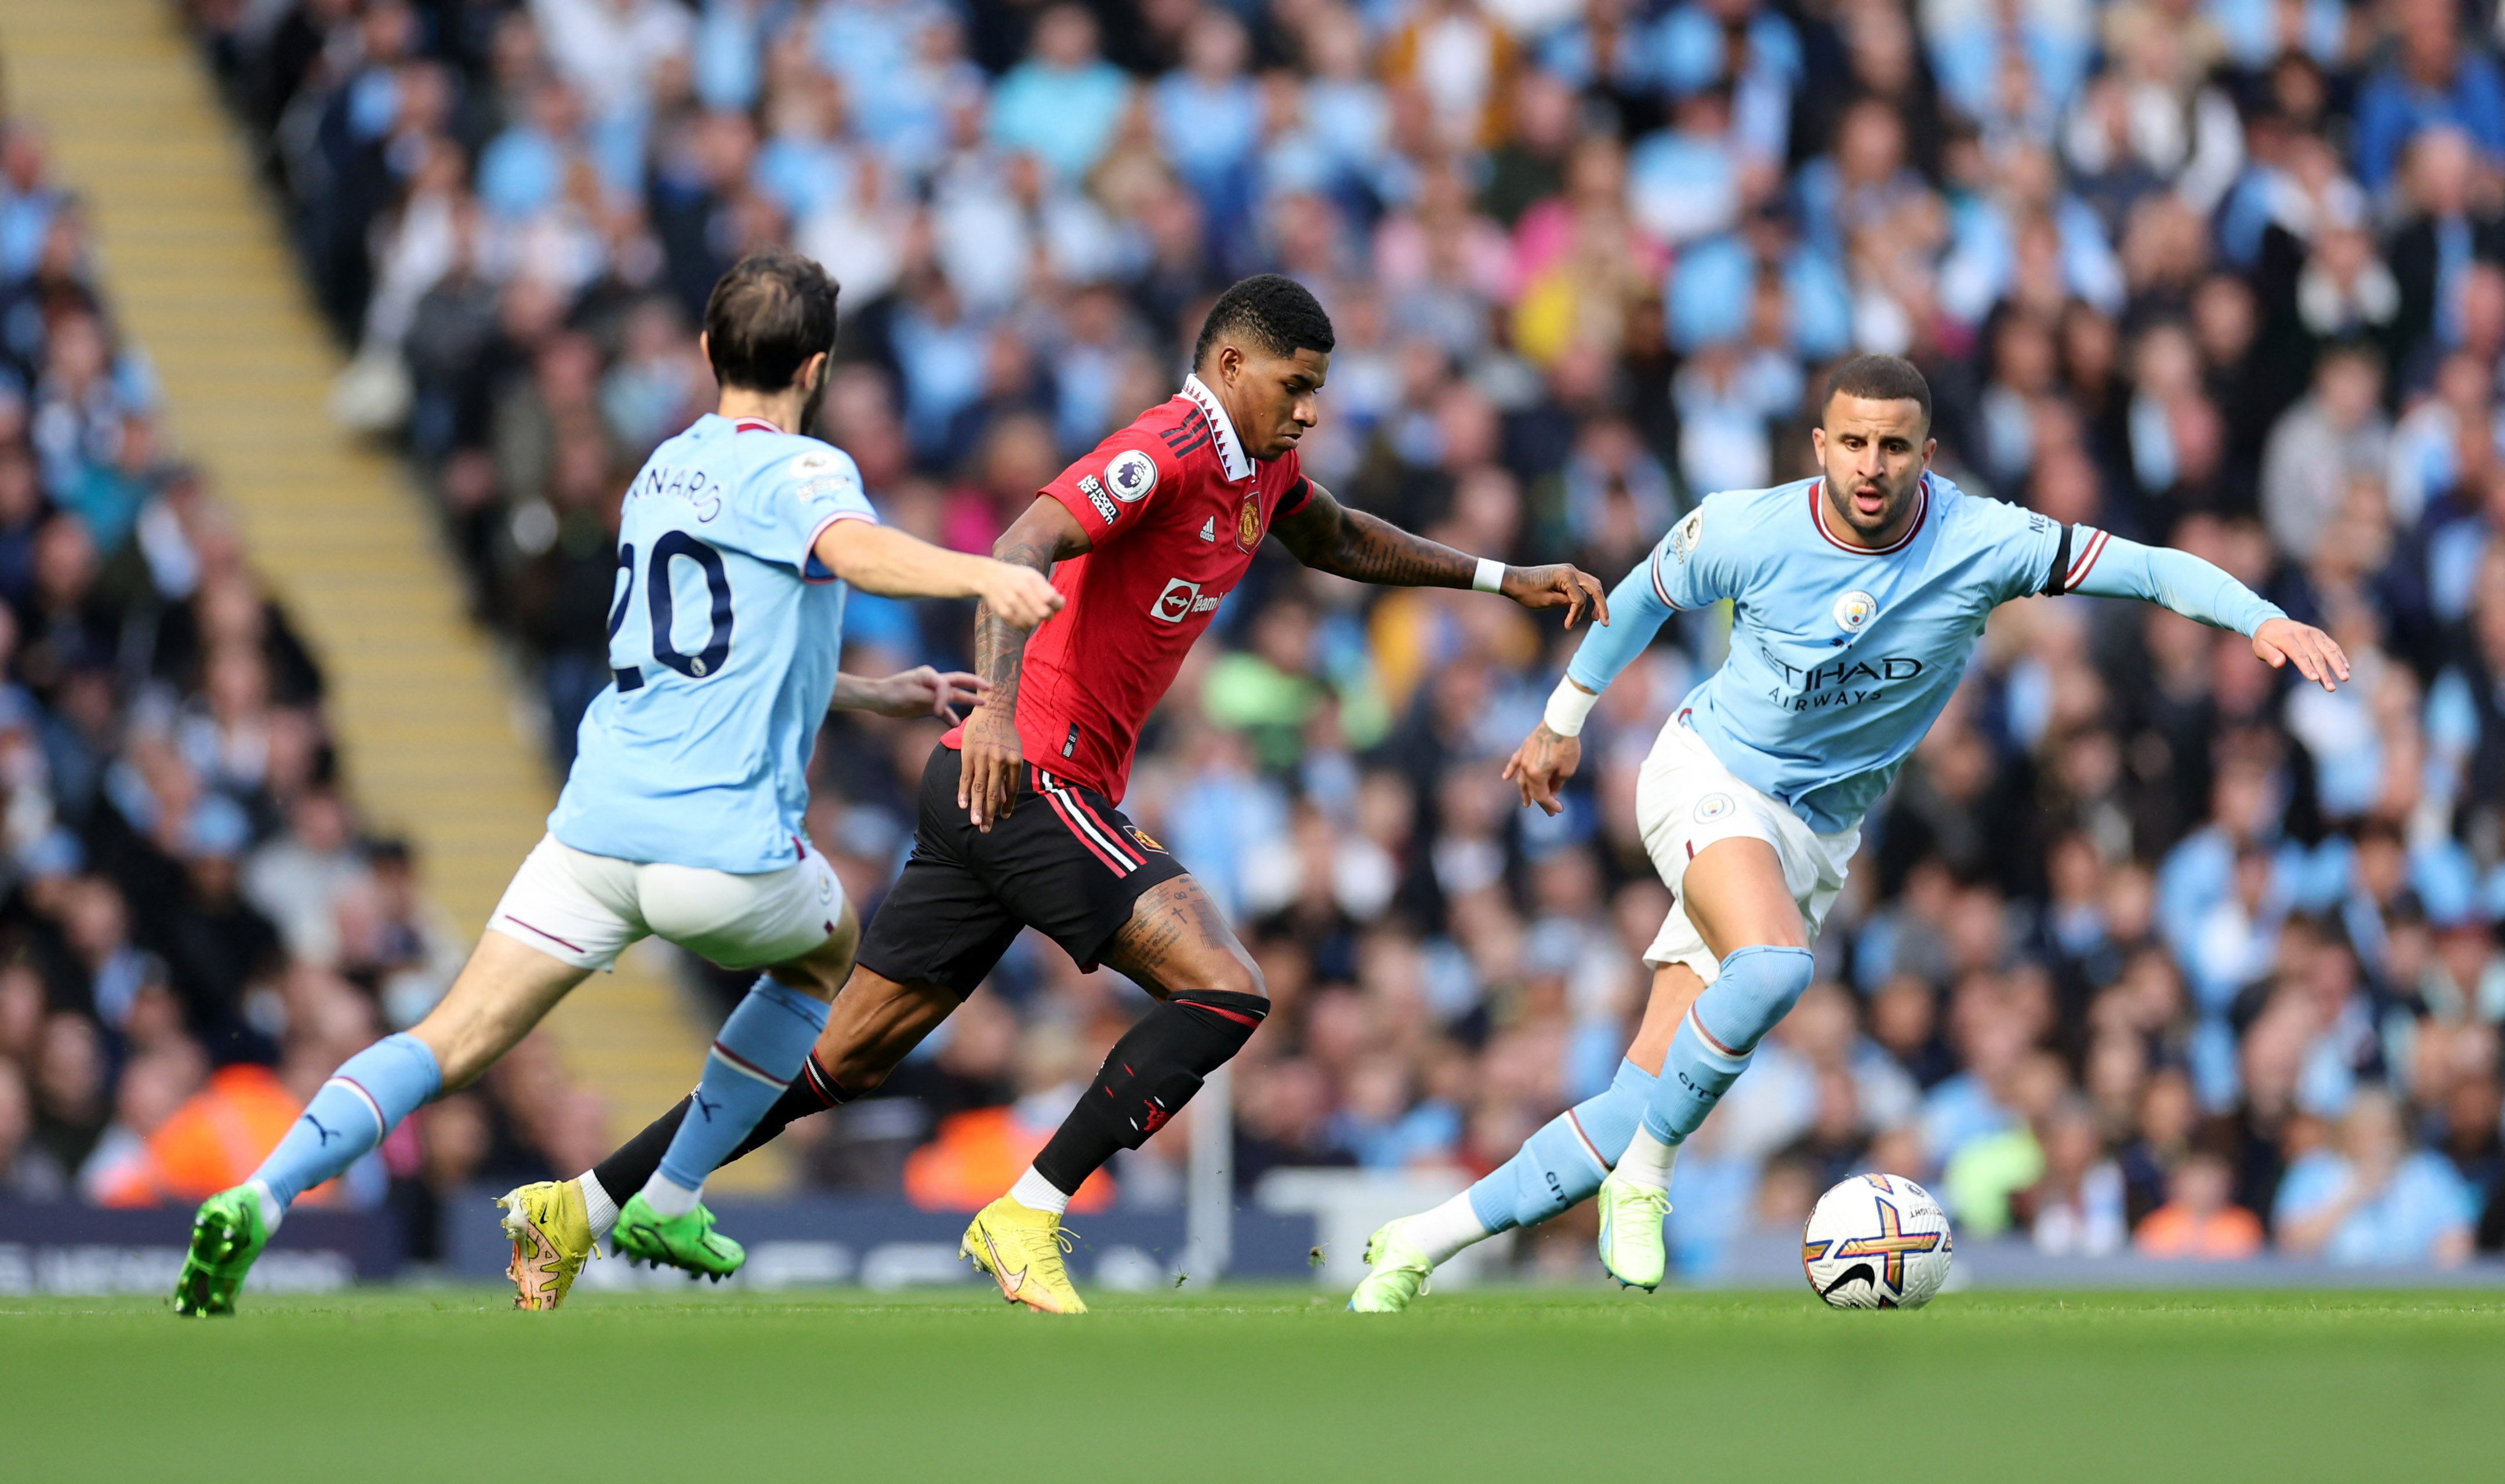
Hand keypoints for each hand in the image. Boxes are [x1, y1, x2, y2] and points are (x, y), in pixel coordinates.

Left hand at [867, 667, 986, 722]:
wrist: (877, 699)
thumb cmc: (892, 694)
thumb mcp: (911, 695)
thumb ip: (932, 698)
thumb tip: (947, 704)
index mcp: (929, 675)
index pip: (945, 686)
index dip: (944, 699)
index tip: (935, 711)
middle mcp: (933, 681)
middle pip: (958, 682)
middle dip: (975, 685)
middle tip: (991, 688)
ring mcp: (931, 692)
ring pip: (953, 696)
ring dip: (967, 700)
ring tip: (984, 704)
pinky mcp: (927, 703)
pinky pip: (943, 709)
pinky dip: (950, 715)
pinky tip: (957, 723)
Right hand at [956, 702, 1022, 831]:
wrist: (993, 710)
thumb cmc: (1006, 734)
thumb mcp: (1014, 752)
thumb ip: (1008, 775)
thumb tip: (1004, 799)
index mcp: (1015, 761)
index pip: (1012, 789)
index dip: (1008, 805)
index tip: (1004, 818)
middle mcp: (999, 761)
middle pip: (994, 792)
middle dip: (990, 813)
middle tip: (986, 830)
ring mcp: (983, 758)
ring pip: (978, 787)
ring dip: (976, 807)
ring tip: (975, 823)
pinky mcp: (969, 754)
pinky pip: (965, 776)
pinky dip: (963, 792)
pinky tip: (962, 805)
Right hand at [981, 564, 1063, 629]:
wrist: (989, 577)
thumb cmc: (1017, 577)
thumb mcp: (1032, 575)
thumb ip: (1047, 589)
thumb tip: (1060, 603)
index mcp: (1030, 579)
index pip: (1051, 598)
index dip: (1058, 604)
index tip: (1058, 603)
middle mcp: (1020, 590)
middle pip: (1044, 613)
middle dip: (1049, 614)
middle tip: (1047, 611)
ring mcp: (1011, 602)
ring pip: (1034, 621)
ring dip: (1037, 619)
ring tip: (1033, 612)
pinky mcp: (1004, 613)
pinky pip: (1022, 625)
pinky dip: (1026, 623)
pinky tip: (1023, 615)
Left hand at [1500, 563, 1609, 628]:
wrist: (1512, 580)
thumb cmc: (1526, 591)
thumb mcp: (1546, 601)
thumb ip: (1565, 603)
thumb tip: (1579, 607)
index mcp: (1565, 575)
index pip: (1580, 598)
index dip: (1576, 614)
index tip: (1567, 626)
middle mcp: (1571, 570)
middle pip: (1595, 588)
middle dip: (1602, 605)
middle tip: (1605, 623)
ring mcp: (1569, 571)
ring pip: (1592, 585)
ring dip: (1596, 600)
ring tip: (1597, 618)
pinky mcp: (1566, 575)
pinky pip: (1582, 585)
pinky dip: (1586, 597)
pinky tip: (1585, 610)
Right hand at [1501, 723, 1582, 815]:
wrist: (1561, 721)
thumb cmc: (1567, 746)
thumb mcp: (1567, 769)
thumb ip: (1557, 784)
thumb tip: (1553, 793)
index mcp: (1537, 775)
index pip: (1541, 796)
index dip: (1550, 804)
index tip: (1559, 810)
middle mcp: (1526, 768)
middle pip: (1532, 790)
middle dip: (1541, 802)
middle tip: (1549, 812)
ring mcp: (1523, 758)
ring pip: (1522, 779)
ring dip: (1524, 791)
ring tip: (1527, 803)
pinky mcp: (1524, 748)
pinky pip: (1514, 761)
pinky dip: (1510, 770)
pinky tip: (1505, 777)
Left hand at [2252, 617, 2348, 692]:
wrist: (2271, 621)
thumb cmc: (2265, 639)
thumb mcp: (2260, 647)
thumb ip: (2270, 655)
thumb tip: (2280, 663)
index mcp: (2287, 638)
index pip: (2299, 655)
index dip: (2307, 667)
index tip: (2314, 679)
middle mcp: (2303, 634)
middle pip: (2316, 655)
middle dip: (2325, 672)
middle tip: (2331, 688)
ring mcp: (2314, 633)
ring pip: (2328, 650)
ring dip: (2338, 665)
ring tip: (2345, 678)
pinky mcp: (2320, 634)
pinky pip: (2332, 645)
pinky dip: (2340, 656)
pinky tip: (2346, 667)